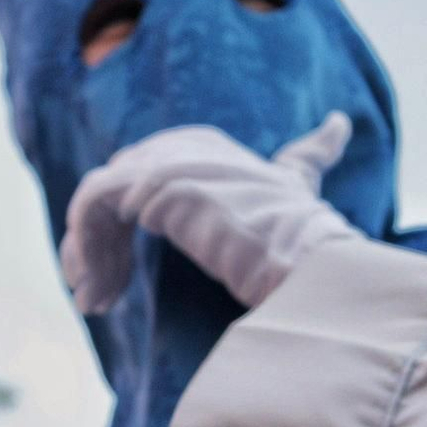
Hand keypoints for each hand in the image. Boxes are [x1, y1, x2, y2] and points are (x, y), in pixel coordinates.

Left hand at [60, 112, 359, 312]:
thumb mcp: (303, 186)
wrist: (314, 267)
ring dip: (87, 256)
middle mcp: (184, 144)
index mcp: (205, 144)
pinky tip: (100, 295)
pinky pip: (92, 206)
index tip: (117, 282)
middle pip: (111, 191)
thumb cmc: (307, 242)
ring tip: (92, 304)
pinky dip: (86, 249)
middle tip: (96, 298)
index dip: (119, 229)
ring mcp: (170, 161)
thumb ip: (310, 154)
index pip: (134, 178)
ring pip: (95, 202)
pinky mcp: (159, 184)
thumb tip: (339, 122)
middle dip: (96, 246)